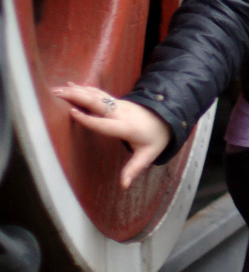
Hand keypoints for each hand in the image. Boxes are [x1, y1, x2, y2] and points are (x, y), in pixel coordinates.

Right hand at [51, 83, 170, 188]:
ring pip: (96, 95)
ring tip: (58, 88)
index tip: (72, 112)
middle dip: (76, 97)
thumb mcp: (148, 155)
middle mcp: (120, 112)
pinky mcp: (117, 101)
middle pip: (96, 103)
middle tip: (57, 94)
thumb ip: (134, 169)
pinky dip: (84, 88)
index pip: (104, 123)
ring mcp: (119, 104)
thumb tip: (124, 186)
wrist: (168, 117)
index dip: (88, 119)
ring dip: (76, 91)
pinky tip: (72, 84)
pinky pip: (99, 93)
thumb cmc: (156, 138)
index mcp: (126, 127)